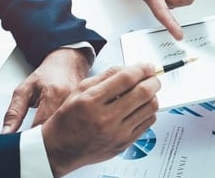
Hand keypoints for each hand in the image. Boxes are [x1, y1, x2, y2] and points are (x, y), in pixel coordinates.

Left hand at [1, 48, 91, 132]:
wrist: (69, 61)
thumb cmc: (48, 73)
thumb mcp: (25, 89)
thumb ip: (14, 112)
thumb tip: (7, 132)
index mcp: (53, 94)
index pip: (41, 127)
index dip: (32, 138)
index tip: (27, 140)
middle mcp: (71, 100)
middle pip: (57, 131)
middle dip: (46, 138)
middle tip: (39, 136)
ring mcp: (83, 105)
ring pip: (68, 130)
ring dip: (58, 134)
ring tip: (52, 128)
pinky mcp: (89, 108)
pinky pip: (77, 125)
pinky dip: (68, 129)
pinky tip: (65, 125)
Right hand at [41, 64, 159, 176]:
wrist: (60, 149)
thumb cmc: (68, 118)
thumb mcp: (80, 89)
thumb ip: (106, 75)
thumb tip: (131, 67)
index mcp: (92, 101)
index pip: (126, 79)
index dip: (142, 69)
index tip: (147, 66)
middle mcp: (106, 118)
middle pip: (143, 93)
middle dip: (153, 81)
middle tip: (153, 78)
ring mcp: (117, 132)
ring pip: (150, 108)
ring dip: (153, 96)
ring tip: (148, 92)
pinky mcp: (124, 143)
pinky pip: (148, 123)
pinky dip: (149, 111)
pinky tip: (141, 107)